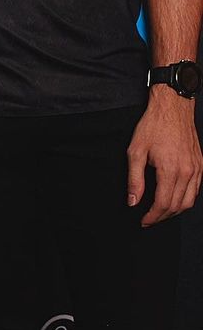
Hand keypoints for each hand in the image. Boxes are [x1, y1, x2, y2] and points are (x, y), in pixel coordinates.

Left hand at [127, 87, 202, 226]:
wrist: (173, 108)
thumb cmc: (153, 126)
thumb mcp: (136, 151)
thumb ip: (134, 179)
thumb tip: (133, 201)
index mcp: (170, 170)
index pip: (163, 203)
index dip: (152, 216)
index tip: (143, 221)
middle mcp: (187, 172)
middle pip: (177, 206)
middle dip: (162, 217)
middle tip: (149, 219)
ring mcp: (197, 169)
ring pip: (189, 201)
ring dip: (175, 211)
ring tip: (160, 213)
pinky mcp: (201, 165)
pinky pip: (196, 190)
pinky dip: (186, 200)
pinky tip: (175, 199)